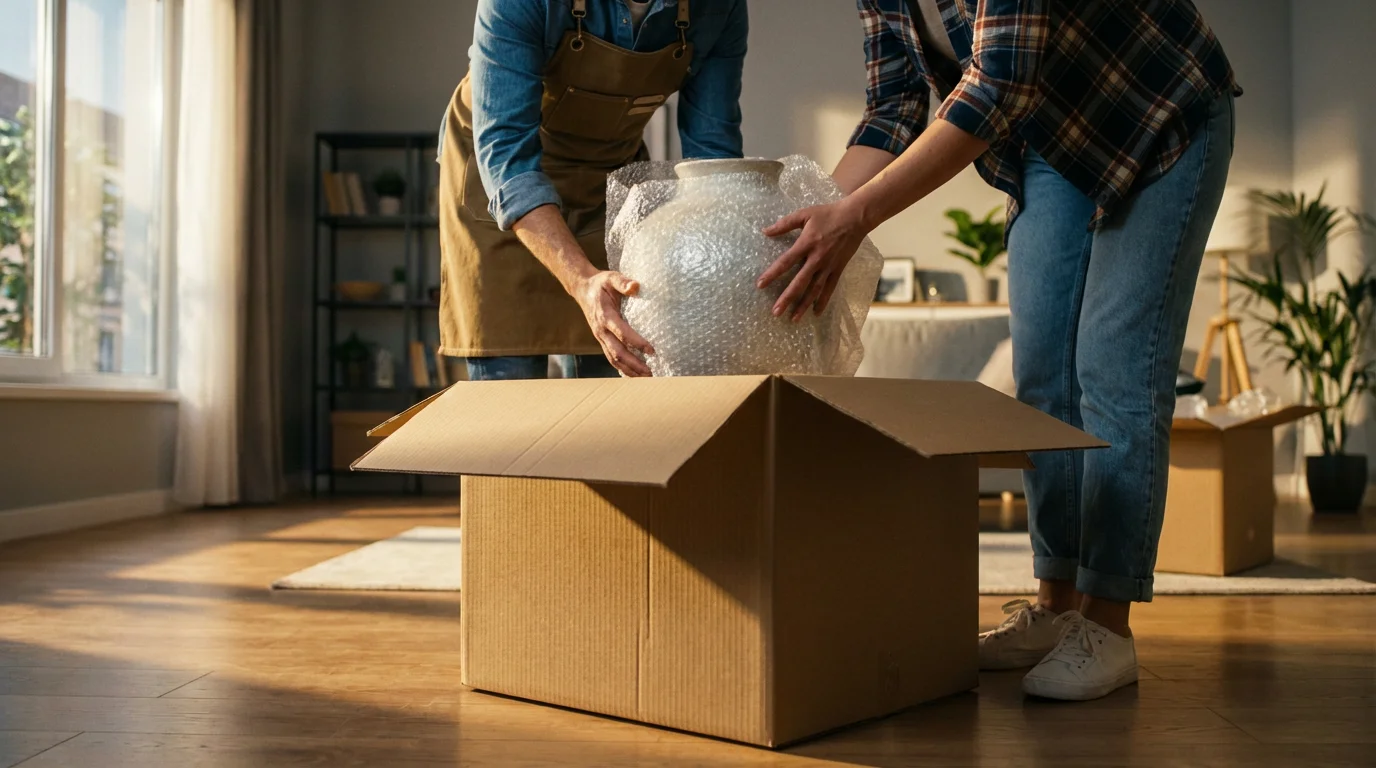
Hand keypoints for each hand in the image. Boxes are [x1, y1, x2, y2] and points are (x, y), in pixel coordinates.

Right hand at [569, 270, 654, 376]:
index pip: (622, 333)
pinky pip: (612, 357)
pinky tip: (634, 374)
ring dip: (629, 370)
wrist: (582, 289)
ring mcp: (601, 337)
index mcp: (605, 316)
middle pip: (617, 352)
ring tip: (646, 377)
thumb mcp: (611, 278)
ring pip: (614, 359)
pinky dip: (623, 368)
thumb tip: (635, 286)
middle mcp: (601, 330)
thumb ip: (623, 282)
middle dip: (634, 364)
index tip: (652, 350)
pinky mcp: (602, 340)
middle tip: (650, 372)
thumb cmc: (600, 284)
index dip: (637, 343)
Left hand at [759, 199, 869, 320]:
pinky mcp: (838, 269)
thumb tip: (765, 231)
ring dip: (803, 305)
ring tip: (793, 319)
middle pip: (799, 282)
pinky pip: (829, 288)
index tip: (760, 285)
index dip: (772, 274)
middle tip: (776, 312)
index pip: (785, 262)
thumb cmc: (828, 214)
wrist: (856, 217)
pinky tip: (816, 313)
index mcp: (806, 244)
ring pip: (814, 290)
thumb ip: (784, 224)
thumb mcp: (804, 214)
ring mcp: (829, 266)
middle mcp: (817, 258)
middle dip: (787, 298)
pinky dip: (823, 301)